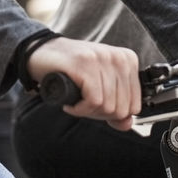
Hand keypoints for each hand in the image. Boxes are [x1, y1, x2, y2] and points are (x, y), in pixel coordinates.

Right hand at [25, 37, 140, 130]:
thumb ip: (116, 107)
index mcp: (128, 61)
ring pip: (107, 106)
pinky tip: (70, 103)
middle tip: (84, 105)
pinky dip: (79, 109)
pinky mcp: (85, 64)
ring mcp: (102, 59)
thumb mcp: (100, 87)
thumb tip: (127, 124)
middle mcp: (119, 58)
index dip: (114, 114)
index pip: (135, 105)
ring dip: (87, 111)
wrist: (42, 53)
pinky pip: (93, 101)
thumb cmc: (71, 70)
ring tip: (76, 101)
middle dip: (100, 114)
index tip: (97, 106)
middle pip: (122, 108)